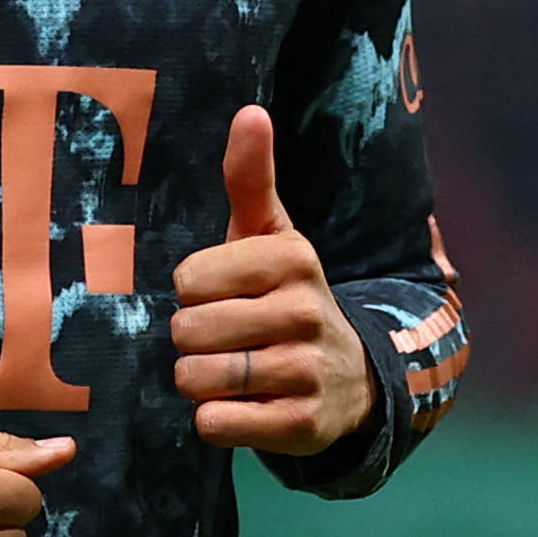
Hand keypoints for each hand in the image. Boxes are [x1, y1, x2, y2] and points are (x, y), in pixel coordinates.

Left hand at [169, 106, 377, 455]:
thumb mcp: (269, 236)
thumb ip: (250, 178)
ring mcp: (306, 371)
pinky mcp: (303, 426)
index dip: (192, 293)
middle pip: (188, 330)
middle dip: (193, 340)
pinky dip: (215, 420)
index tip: (222, 295)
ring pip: (197, 378)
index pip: (188, 280)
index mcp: (291, 259)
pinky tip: (243, 406)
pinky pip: (215, 424)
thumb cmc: (283, 295)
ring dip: (200, 381)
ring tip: (232, 370)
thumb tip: (250, 110)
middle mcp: (304, 312)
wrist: (349, 377)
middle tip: (226, 338)